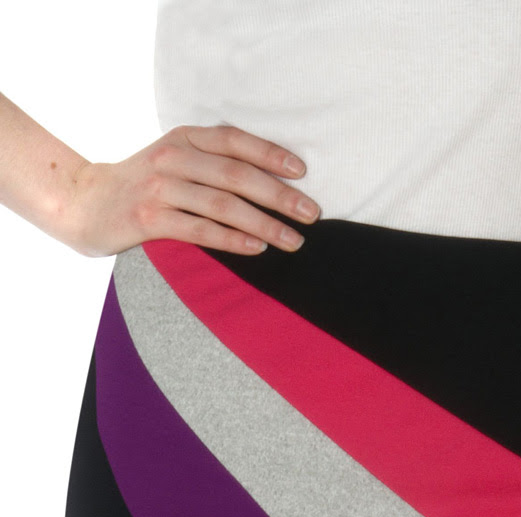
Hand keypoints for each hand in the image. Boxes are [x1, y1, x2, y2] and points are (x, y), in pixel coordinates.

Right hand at [66, 124, 321, 257]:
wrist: (84, 203)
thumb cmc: (143, 185)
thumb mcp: (175, 160)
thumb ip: (212, 162)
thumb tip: (272, 180)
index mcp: (185, 138)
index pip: (236, 141)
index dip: (272, 155)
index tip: (304, 173)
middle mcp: (173, 158)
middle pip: (236, 174)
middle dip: (279, 195)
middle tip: (312, 213)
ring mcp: (159, 188)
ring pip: (222, 204)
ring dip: (264, 223)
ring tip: (294, 240)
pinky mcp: (148, 219)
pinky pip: (199, 230)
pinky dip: (232, 239)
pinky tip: (258, 249)